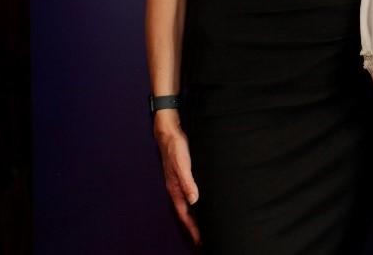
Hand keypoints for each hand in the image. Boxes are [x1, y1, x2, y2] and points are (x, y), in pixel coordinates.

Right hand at [154, 113, 199, 243]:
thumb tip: (194, 201)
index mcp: (175, 189)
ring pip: (187, 206)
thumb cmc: (176, 148)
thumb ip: (187, 182)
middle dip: (193, 227)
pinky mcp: (183, 177)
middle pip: (185, 214)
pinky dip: (195, 205)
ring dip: (194, 217)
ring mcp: (179, 183)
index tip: (200, 240)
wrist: (169, 133)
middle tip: (203, 240)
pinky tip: (201, 205)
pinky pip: (189, 196)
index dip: (192, 228)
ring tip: (203, 227)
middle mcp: (176, 189)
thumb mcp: (182, 164)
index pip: (185, 215)